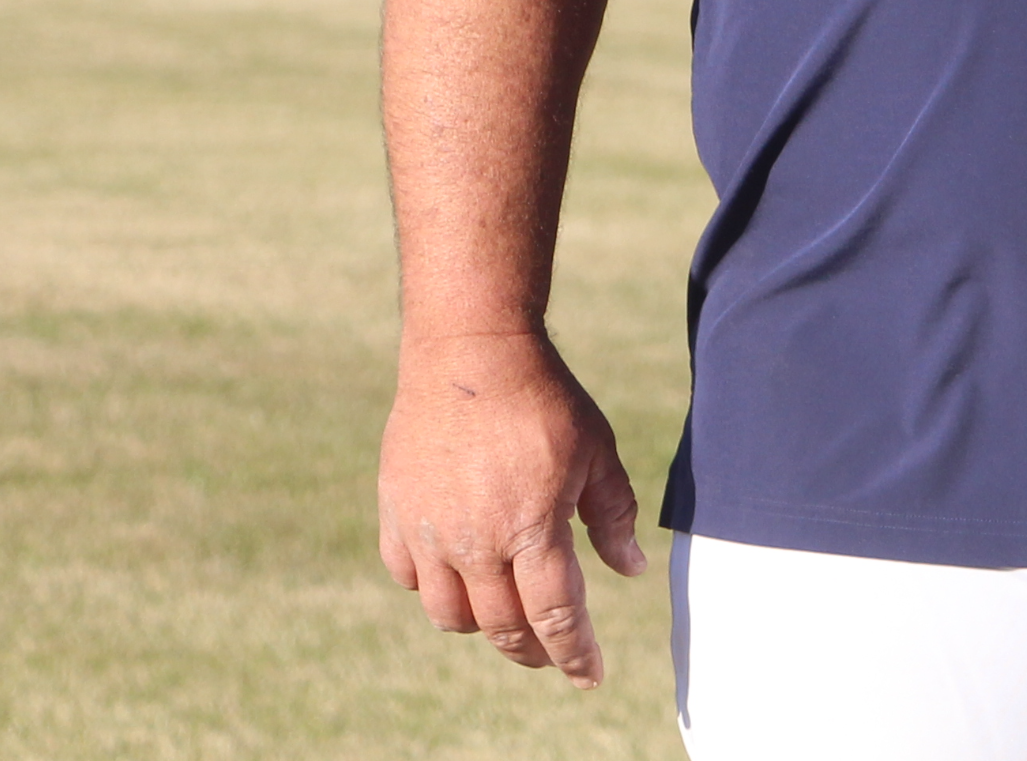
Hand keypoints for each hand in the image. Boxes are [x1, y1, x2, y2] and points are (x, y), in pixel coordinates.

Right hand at [377, 330, 650, 688]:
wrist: (470, 349)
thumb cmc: (543, 397)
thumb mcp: (596, 451)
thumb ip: (613, 515)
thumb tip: (630, 570)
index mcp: (533, 528)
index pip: (556, 617)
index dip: (575, 654)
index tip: (589, 676)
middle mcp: (476, 540)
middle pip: (502, 627)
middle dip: (531, 650)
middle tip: (549, 652)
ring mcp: (429, 529)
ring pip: (449, 614)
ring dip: (481, 625)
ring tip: (503, 614)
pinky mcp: (395, 510)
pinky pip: (407, 576)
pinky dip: (432, 588)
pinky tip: (455, 575)